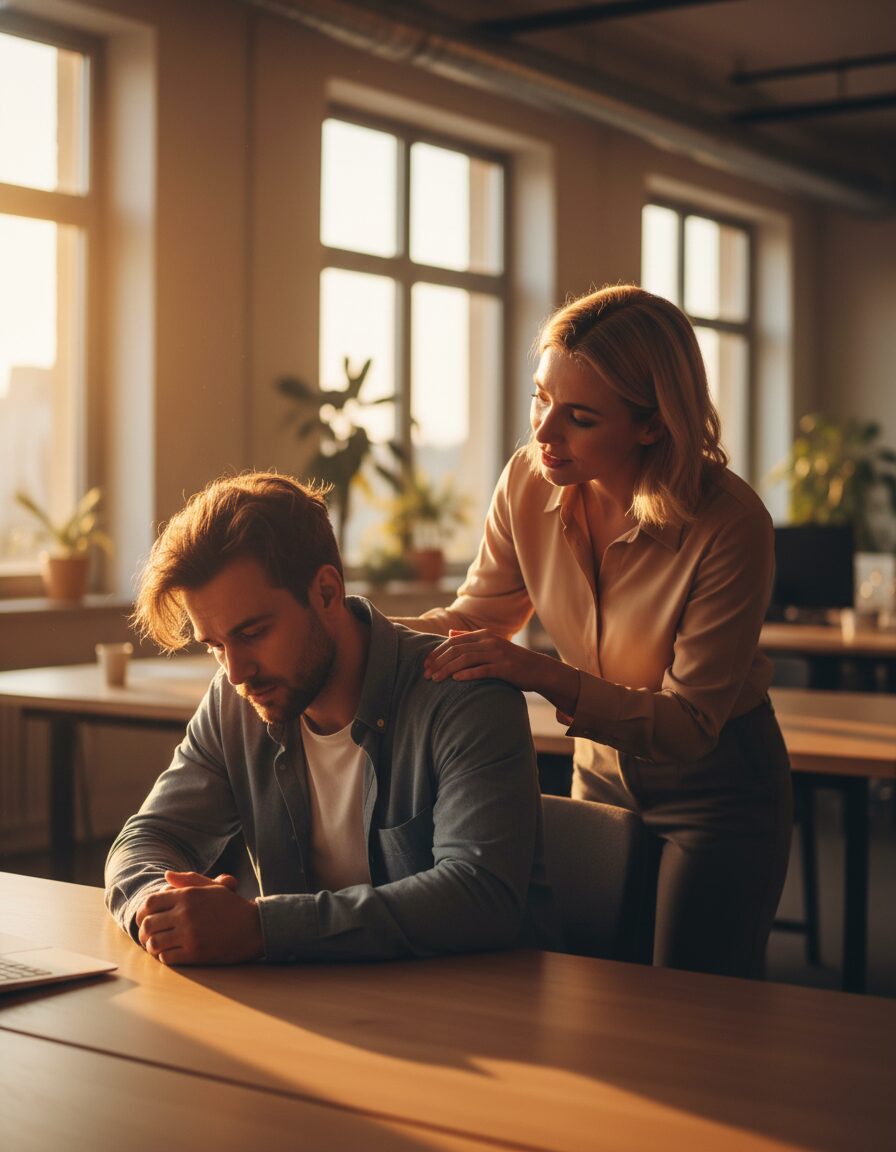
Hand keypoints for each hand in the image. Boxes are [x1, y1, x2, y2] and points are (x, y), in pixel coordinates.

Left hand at [136, 870, 263, 965]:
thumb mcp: (211, 888)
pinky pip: (167, 958)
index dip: (142, 912)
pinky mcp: (195, 953)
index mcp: (188, 895)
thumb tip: (166, 875)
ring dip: (152, 946)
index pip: (150, 903)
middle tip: (147, 936)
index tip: (145, 919)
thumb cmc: (231, 906)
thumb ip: (187, 880)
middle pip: (148, 924)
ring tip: (157, 946)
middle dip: (144, 932)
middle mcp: (186, 913)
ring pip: (154, 943)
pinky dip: (164, 957)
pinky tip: (170, 953)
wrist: (254, 927)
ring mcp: (190, 934)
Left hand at [423, 629, 579, 715]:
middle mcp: (489, 642)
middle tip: (426, 674)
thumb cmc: (511, 660)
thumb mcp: (491, 645)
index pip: (453, 641)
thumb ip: (471, 639)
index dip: (437, 652)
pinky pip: (482, 670)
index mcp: (484, 635)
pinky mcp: (505, 668)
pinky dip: (467, 674)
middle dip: (438, 662)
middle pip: (457, 650)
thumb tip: (450, 634)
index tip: (425, 664)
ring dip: (447, 669)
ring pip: (466, 659)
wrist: (538, 669)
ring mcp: (497, 654)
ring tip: (435, 679)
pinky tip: (455, 679)